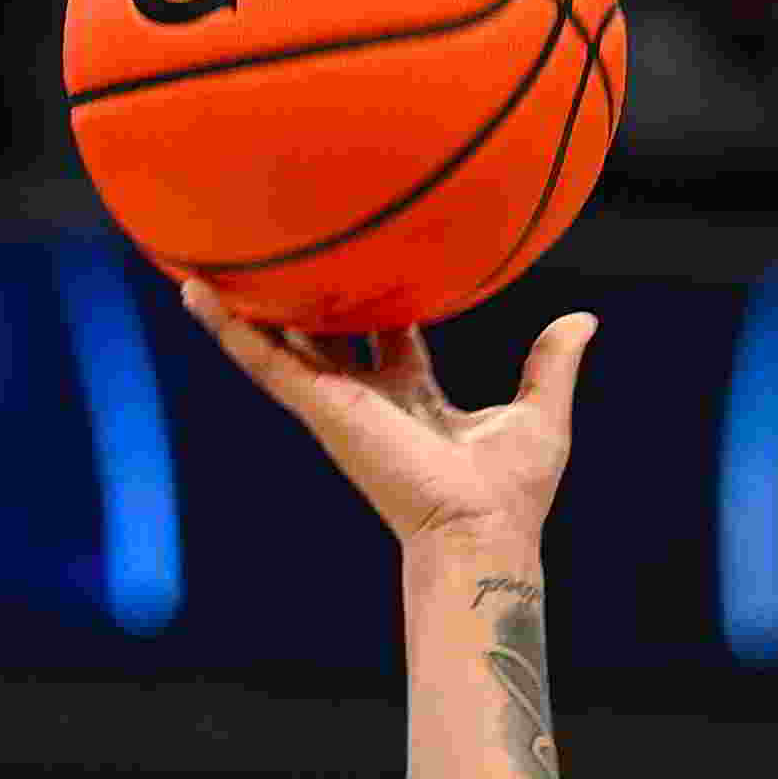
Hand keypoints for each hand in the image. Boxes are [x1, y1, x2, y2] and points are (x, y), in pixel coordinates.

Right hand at [179, 289, 593, 564]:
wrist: (480, 532)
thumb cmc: (509, 493)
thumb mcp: (538, 413)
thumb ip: (550, 364)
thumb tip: (583, 320)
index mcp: (412, 396)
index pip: (388, 335)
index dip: (378, 298)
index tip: (369, 256)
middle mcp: (367, 396)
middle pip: (326, 332)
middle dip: (304, 296)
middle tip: (282, 246)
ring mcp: (336, 401)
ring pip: (280, 341)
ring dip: (243, 303)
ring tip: (206, 258)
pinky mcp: (319, 406)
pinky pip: (262, 359)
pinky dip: (228, 326)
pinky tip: (194, 292)